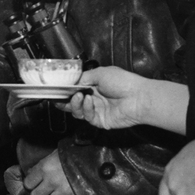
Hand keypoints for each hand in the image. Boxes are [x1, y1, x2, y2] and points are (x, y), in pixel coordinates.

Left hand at [24, 150, 79, 194]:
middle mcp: (52, 181)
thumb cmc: (75, 154)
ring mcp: (63, 192)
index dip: (30, 183)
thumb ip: (43, 164)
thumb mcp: (56, 154)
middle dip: (39, 194)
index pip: (28, 183)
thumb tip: (31, 173)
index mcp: (45, 167)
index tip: (34, 183)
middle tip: (44, 191)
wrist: (97, 161)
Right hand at [61, 68, 189, 134]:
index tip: (55, 89)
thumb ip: (84, 77)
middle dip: (64, 100)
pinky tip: (90, 101)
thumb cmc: (123, 82)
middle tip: (58, 97)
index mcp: (94, 86)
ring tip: (78, 96)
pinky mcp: (100, 121)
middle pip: (73, 102)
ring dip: (75, 104)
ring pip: (77, 111)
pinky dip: (86, 109)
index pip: (75, 89)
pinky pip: (87, 117)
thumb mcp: (101, 73)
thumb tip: (72, 82)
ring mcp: (96, 111)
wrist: (138, 97)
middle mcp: (94, 99)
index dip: (65, 90)